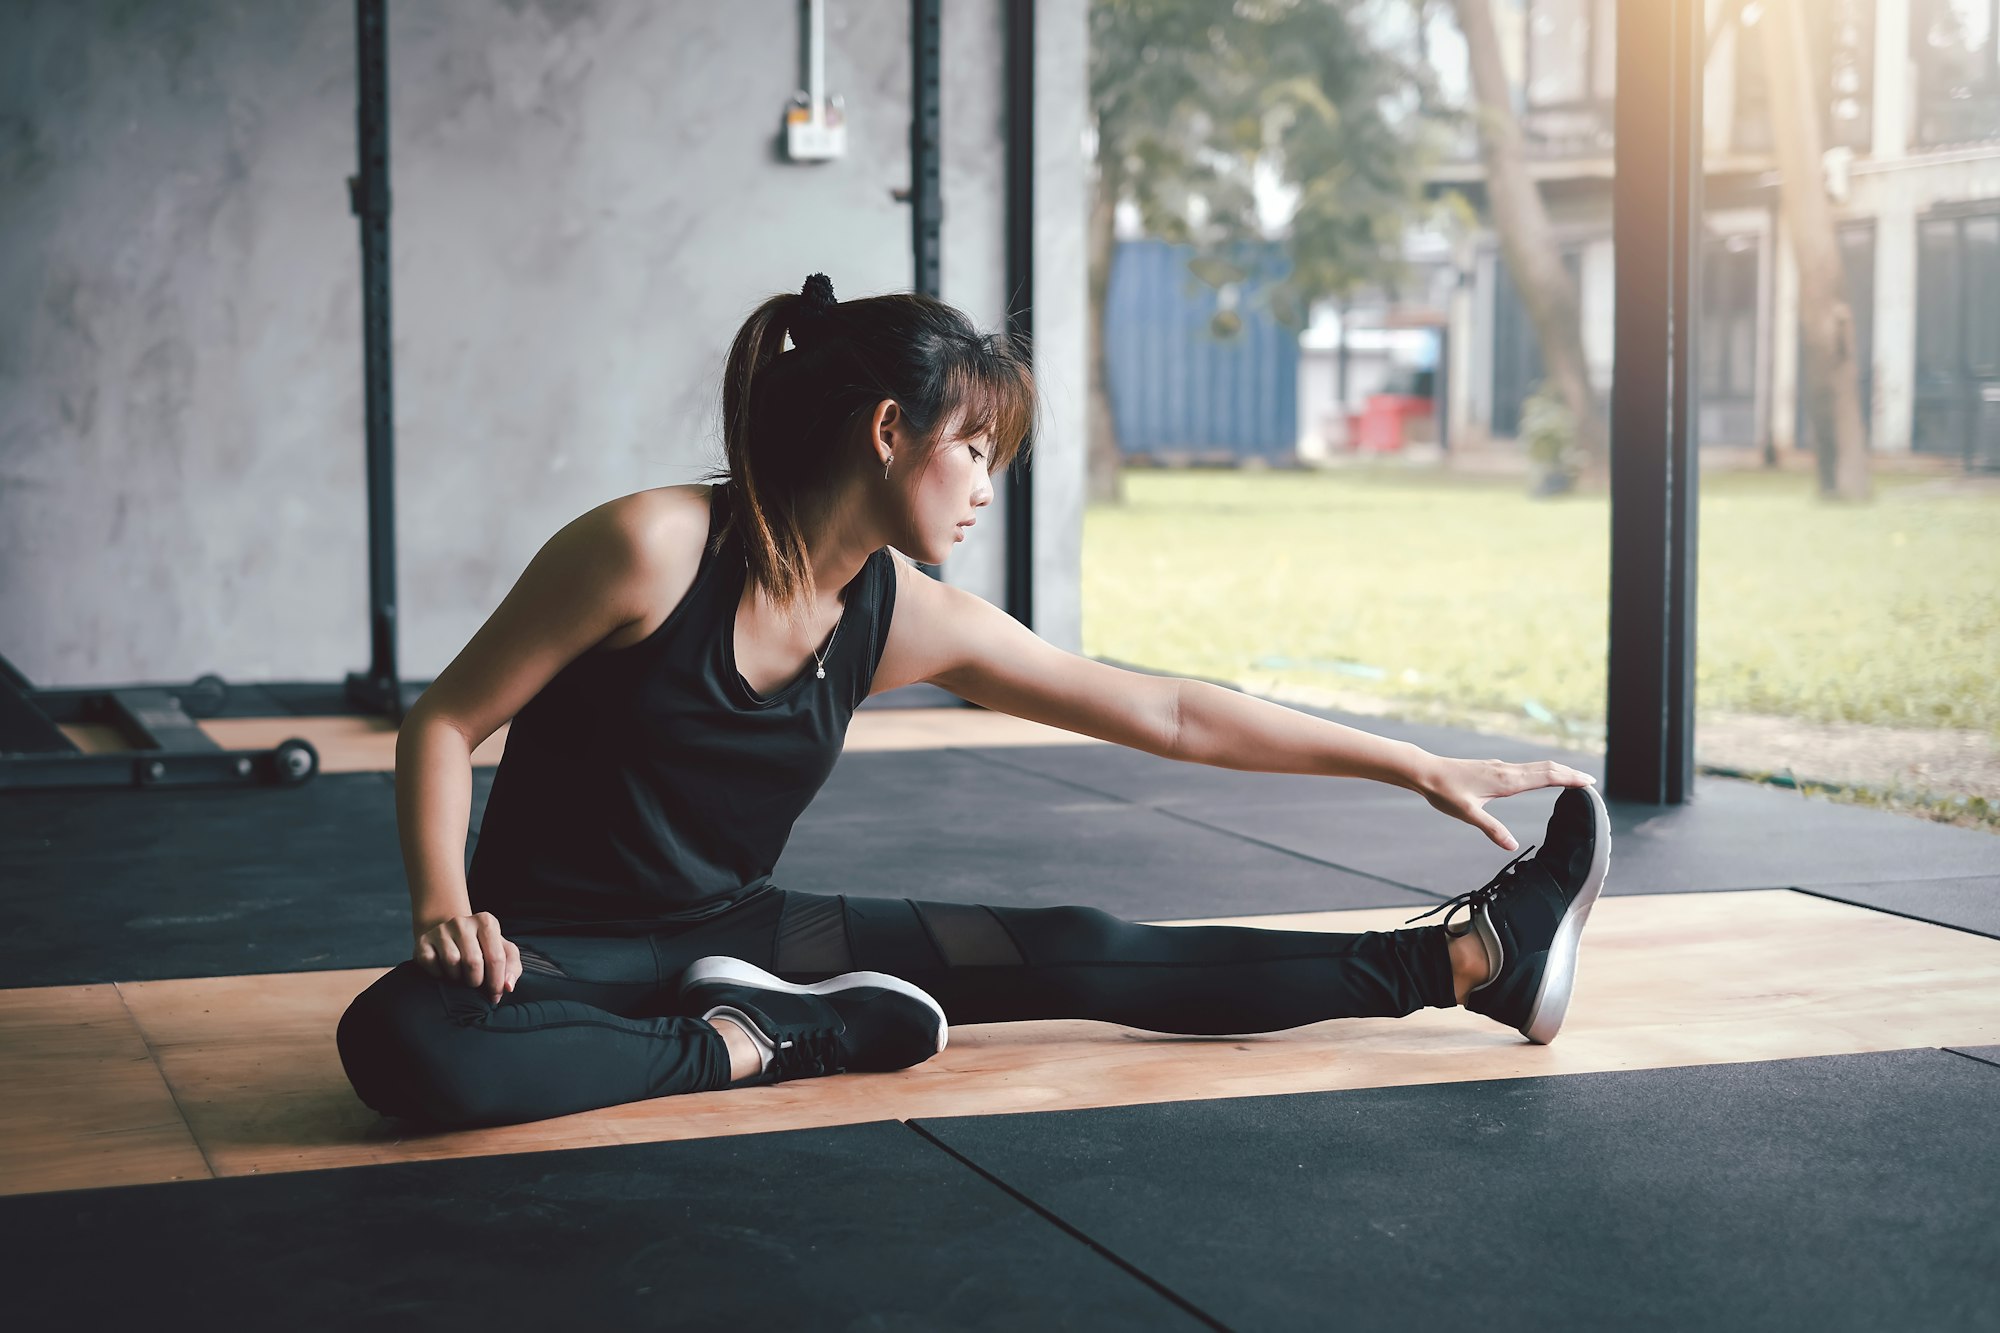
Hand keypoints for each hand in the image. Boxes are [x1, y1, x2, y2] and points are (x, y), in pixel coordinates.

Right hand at [414, 911, 520, 1004]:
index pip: (496, 958)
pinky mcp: (423, 941)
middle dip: (476, 981)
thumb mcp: (503, 953)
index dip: (496, 982)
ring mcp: (441, 930)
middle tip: (475, 984)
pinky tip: (444, 972)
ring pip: (452, 962)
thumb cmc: (483, 948)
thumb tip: (508, 987)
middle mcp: (462, 922)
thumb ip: (512, 968)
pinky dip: (439, 974)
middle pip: (473, 961)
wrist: (451, 937)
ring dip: (458, 978)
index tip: (495, 995)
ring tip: (461, 977)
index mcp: (486, 922)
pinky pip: (431, 964)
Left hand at [1416, 756, 1596, 850]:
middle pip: (1546, 768)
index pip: (1546, 776)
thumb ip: (1492, 830)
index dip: (1569, 778)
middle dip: (1569, 774)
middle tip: (1590, 781)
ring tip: (1573, 778)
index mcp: (1506, 781)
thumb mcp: (1469, 814)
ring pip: (1536, 766)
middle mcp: (1507, 770)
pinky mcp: (1494, 768)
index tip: (1588, 782)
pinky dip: (1541, 771)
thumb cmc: (1446, 792)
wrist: (1426, 772)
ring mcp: (1501, 767)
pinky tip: (1540, 777)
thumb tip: (1512, 846)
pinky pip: (1525, 768)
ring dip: (1557, 771)